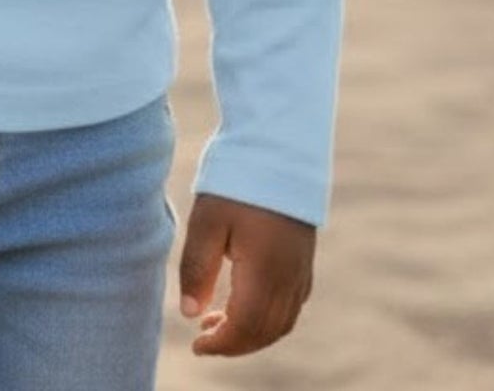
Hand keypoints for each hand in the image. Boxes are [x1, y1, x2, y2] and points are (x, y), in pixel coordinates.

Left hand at [178, 193, 315, 356]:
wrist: (278, 148)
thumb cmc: (236, 181)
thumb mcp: (207, 221)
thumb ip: (197, 268)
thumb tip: (190, 314)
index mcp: (266, 272)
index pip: (247, 327)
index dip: (222, 344)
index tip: (196, 347)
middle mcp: (290, 278)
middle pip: (266, 331)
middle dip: (235, 343)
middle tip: (203, 338)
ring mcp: (301, 269)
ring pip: (282, 321)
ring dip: (252, 332)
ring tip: (215, 322)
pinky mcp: (303, 259)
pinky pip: (290, 305)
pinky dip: (268, 317)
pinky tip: (243, 302)